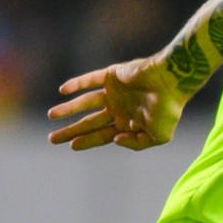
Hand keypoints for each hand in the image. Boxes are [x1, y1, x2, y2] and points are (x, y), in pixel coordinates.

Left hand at [47, 57, 186, 150]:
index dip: (86, 141)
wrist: (172, 82)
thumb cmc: (169, 110)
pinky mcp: (111, 76)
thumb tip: (114, 140)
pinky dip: (76, 84)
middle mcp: (118, 108)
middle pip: (89, 122)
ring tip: (51, 115)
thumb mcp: (158, 137)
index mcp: (128, 124)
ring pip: (85, 102)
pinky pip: (89, 80)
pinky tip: (63, 91)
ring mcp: (113, 92)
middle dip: (71, 131)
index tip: (71, 146)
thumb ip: (137, 144)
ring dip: (68, 109)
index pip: (102, 135)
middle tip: (52, 139)